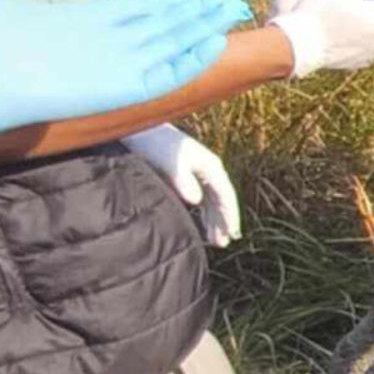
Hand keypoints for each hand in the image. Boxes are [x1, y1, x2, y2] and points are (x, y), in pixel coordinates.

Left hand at [0, 0, 248, 146]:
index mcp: (79, 23)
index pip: (134, 12)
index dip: (164, 2)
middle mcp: (103, 46)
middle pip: (162, 28)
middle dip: (196, 15)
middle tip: (229, 1)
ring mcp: (112, 68)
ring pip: (170, 45)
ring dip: (202, 30)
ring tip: (232, 13)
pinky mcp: (117, 88)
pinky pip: (164, 74)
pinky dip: (191, 60)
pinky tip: (215, 42)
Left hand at [124, 122, 241, 247]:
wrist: (142, 129)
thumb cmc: (156, 145)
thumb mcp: (171, 163)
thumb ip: (183, 181)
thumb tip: (197, 201)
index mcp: (210, 167)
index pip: (226, 196)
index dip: (230, 217)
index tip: (232, 235)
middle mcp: (209, 169)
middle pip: (221, 200)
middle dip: (223, 222)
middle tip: (224, 243)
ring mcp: (199, 171)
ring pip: (212, 200)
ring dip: (214, 219)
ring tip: (215, 240)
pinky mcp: (187, 174)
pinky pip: (203, 198)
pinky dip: (204, 213)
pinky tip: (202, 224)